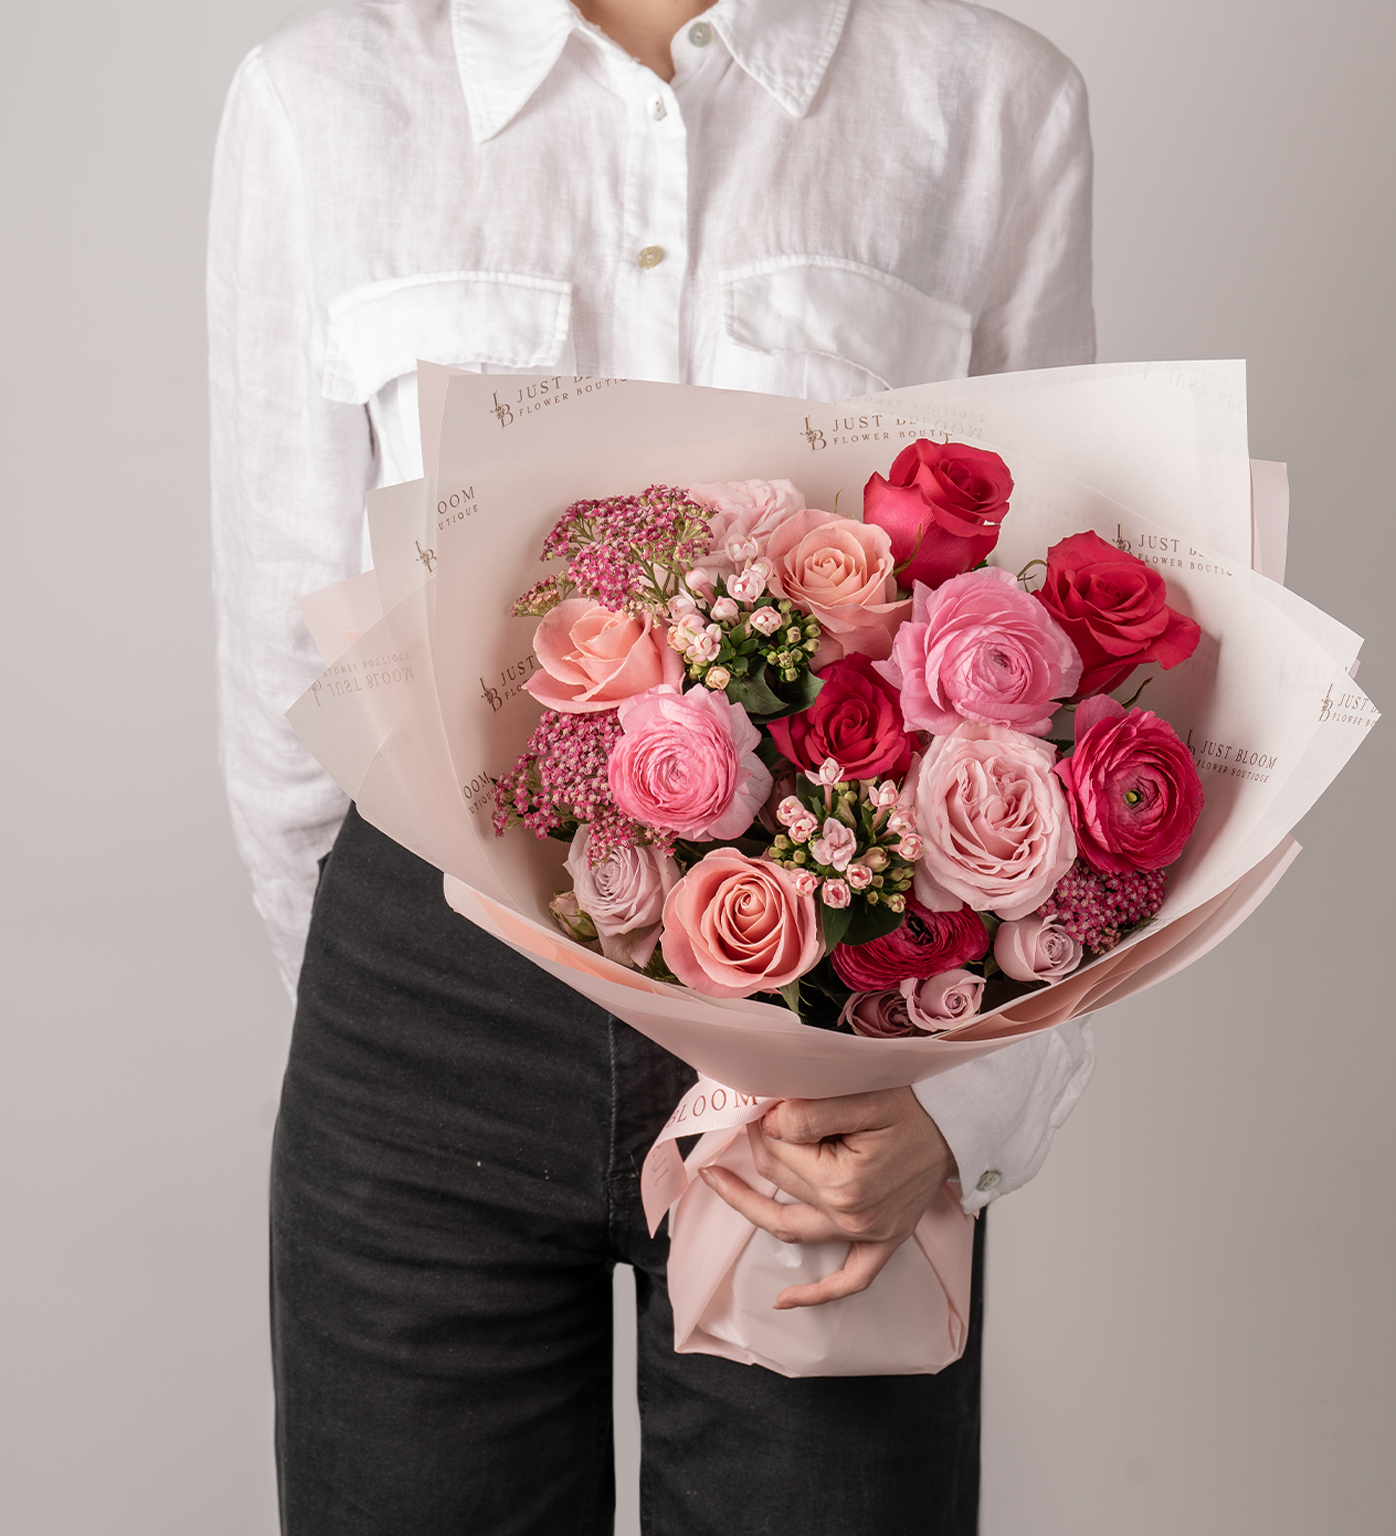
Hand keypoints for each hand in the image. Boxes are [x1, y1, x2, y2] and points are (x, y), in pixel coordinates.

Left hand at [699, 1087, 957, 1309]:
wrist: (958, 1121)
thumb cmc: (914, 1104)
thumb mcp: (861, 1097)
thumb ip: (809, 1113)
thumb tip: (767, 1126)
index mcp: (842, 1183)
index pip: (777, 1154)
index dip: (763, 1124)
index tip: (761, 1103)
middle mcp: (852, 1217)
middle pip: (780, 1184)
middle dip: (760, 1148)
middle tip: (749, 1119)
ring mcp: (869, 1234)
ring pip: (792, 1229)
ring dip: (752, 1208)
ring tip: (719, 1182)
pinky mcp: (884, 1241)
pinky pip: (850, 1280)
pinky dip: (816, 1294)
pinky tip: (783, 1300)